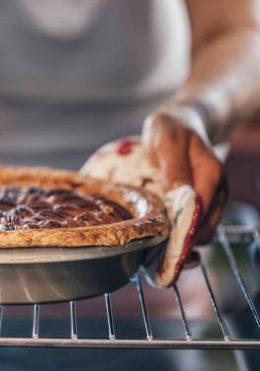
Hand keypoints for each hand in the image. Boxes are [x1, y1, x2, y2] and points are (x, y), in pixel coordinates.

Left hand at [142, 111, 226, 243]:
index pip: (202, 213)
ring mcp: (210, 199)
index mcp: (212, 175)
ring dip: (179, 241)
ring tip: (153, 246)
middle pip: (204, 229)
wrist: (180, 122)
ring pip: (200, 232)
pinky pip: (193, 226)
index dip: (182, 230)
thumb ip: (174, 169)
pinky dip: (179, 234)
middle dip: (181, 242)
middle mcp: (217, 191)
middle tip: (152, 248)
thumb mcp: (168, 143)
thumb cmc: (171, 130)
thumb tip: (177, 197)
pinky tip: (160, 236)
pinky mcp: (200, 203)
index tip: (160, 240)